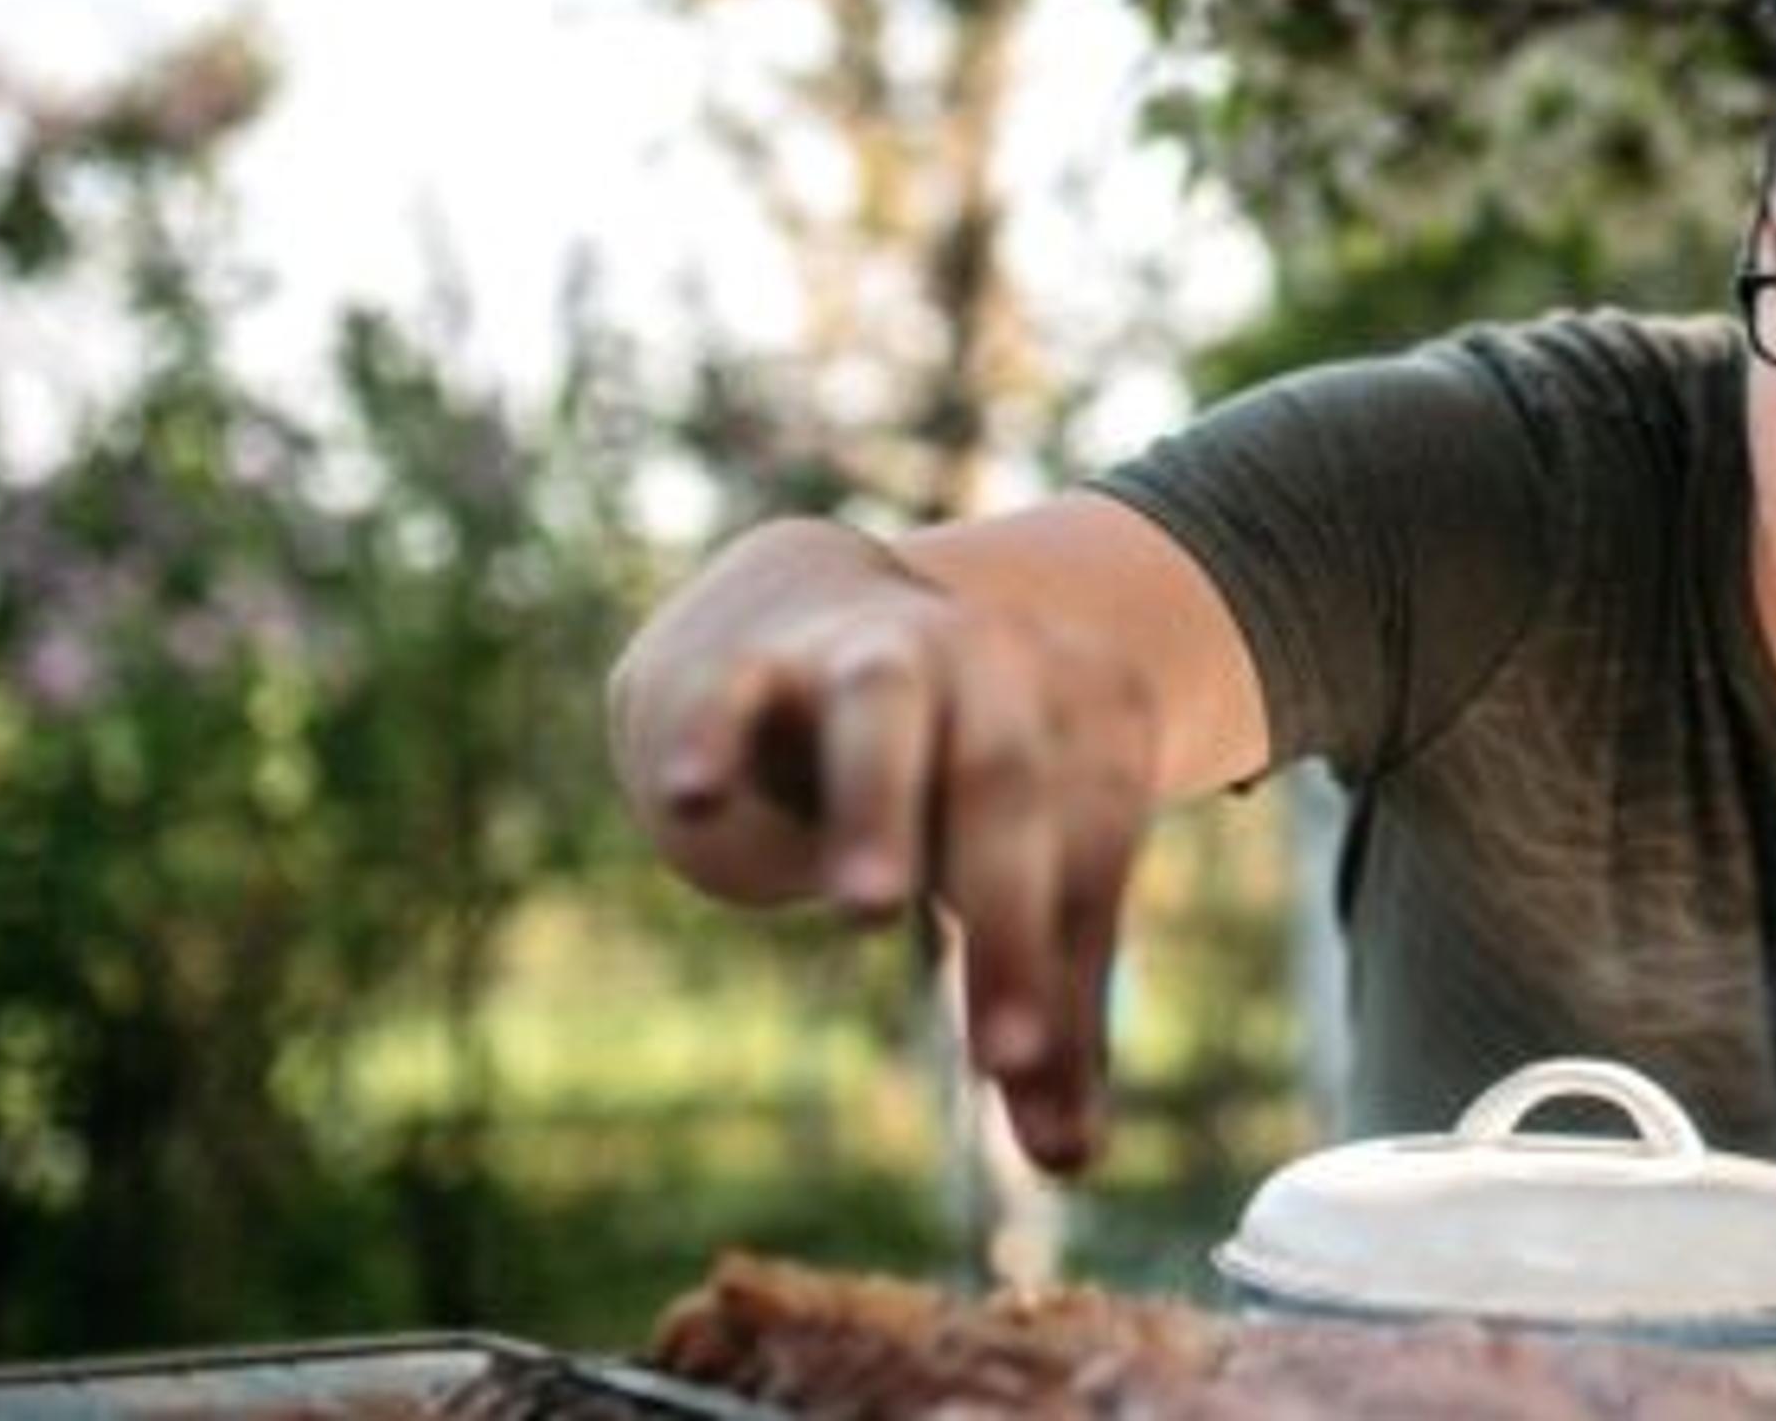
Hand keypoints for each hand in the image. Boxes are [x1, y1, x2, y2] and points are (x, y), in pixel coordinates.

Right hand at [609, 520, 1160, 1171]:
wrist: (826, 615)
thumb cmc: (947, 785)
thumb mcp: (1010, 878)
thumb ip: (1041, 1006)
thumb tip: (1071, 1159)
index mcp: (1079, 721)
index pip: (1085, 844)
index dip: (1055, 960)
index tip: (1024, 1077)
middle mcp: (991, 665)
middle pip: (1006, 782)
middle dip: (1004, 906)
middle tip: (994, 1047)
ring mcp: (874, 650)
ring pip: (885, 708)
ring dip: (881, 805)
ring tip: (871, 910)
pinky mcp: (759, 658)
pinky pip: (736, 688)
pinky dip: (714, 737)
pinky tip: (691, 799)